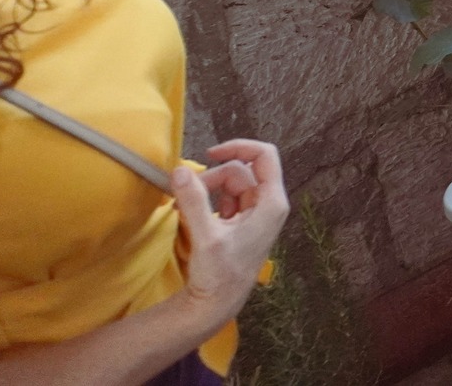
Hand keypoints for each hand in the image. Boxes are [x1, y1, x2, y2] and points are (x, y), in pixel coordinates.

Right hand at [171, 140, 288, 328]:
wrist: (218, 304)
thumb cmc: (219, 274)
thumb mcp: (206, 235)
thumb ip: (194, 201)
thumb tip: (179, 171)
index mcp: (272, 202)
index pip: (264, 155)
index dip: (238, 147)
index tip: (210, 153)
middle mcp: (269, 204)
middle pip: (241, 171)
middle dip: (212, 178)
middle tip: (186, 194)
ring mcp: (257, 213)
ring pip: (232, 184)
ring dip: (208, 190)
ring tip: (187, 208)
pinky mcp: (244, 222)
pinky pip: (227, 199)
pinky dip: (210, 202)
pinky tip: (197, 218)